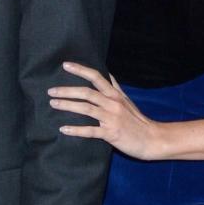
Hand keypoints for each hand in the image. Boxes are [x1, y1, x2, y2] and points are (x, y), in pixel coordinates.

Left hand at [49, 62, 163, 159]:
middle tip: (50, 91)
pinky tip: (63, 129)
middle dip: (67, 90)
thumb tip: (106, 72)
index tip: (65, 65)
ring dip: (68, 105)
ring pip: (86, 108)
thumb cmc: (137, 120)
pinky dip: (76, 130)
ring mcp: (112, 118)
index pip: (97, 77)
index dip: (80, 69)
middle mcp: (113, 103)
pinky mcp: (111, 133)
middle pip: (87, 92)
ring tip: (53, 104)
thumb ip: (115, 87)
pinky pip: (90, 131)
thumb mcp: (126, 100)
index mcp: (115, 94)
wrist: (153, 139)